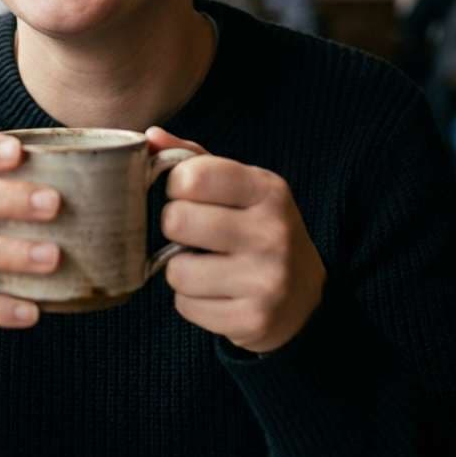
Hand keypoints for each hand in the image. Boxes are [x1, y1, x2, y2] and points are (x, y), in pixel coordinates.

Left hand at [147, 128, 325, 354]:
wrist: (305, 296)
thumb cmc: (258, 229)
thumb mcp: (241, 187)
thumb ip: (195, 160)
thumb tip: (150, 138)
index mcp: (268, 189)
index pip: (191, 176)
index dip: (176, 186)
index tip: (189, 195)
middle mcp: (272, 232)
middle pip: (176, 221)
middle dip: (175, 228)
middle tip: (194, 234)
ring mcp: (266, 279)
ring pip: (176, 271)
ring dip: (181, 270)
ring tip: (207, 266)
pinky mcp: (253, 319)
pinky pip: (186, 306)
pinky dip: (192, 301)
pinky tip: (218, 293)